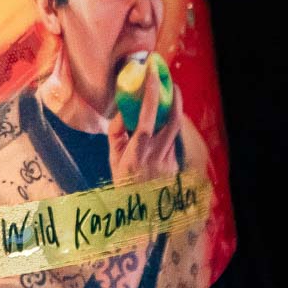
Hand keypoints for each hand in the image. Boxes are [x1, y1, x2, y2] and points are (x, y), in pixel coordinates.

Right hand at [106, 62, 183, 186]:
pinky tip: (160, 130)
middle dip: (174, 98)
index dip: (151, 96)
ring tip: (169, 98)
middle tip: (170, 81)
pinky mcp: (175, 166)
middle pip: (173, 121)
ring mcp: (168, 162)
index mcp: (135, 154)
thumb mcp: (112, 158)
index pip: (146, 120)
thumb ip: (116, 133)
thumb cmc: (122, 181)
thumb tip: (123, 110)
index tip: (152, 75)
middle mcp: (155, 157)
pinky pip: (172, 142)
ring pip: (175, 130)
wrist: (139, 211)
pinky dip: (167, 132)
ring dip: (174, 111)